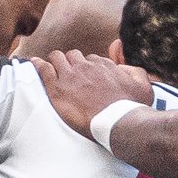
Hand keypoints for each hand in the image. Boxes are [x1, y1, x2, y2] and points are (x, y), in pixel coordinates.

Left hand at [34, 49, 154, 135]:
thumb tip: (120, 62)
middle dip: (71, 62)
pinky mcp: (58, 88)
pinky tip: (34, 64)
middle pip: (73, 56)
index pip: (91, 59)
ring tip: (51, 68)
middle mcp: (87, 66)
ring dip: (55, 62)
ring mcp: (70, 75)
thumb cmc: (132, 108)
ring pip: (57, 58)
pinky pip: (43, 68)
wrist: (118, 122)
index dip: (88, 68)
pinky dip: (38, 65)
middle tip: (69, 75)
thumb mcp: (143, 85)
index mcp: (104, 65)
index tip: (86, 77)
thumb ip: (134, 70)